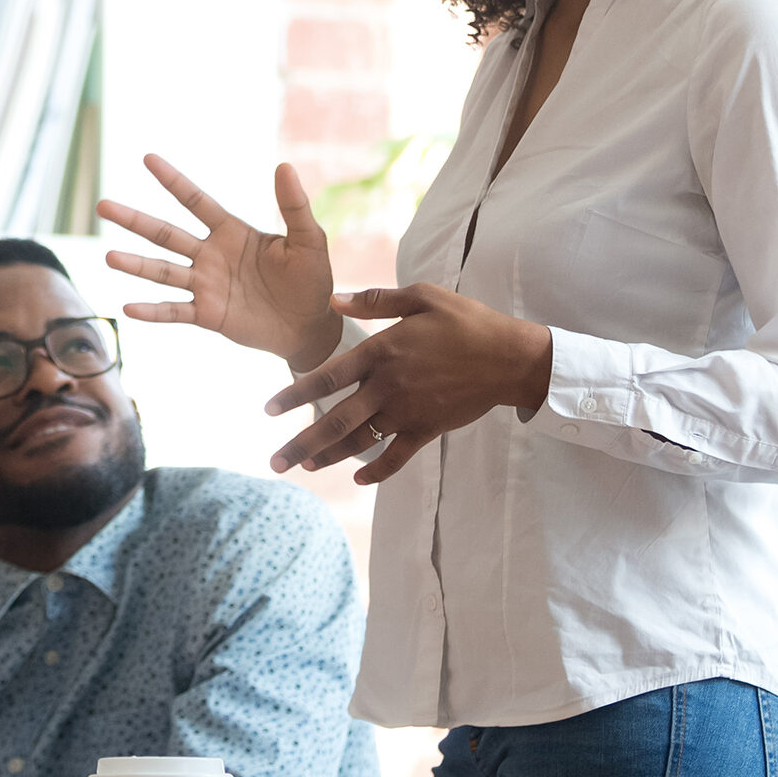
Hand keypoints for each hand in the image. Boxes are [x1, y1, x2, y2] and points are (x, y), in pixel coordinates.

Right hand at [100, 156, 341, 370]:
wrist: (311, 326)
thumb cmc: (311, 279)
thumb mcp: (308, 240)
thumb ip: (294, 207)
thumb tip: (284, 167)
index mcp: (232, 232)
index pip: (196, 201)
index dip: (172, 180)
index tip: (147, 158)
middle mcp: (211, 255)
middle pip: (166, 234)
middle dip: (135, 220)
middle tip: (103, 205)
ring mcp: (206, 285)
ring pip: (163, 271)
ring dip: (136, 265)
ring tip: (109, 257)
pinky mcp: (208, 314)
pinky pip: (175, 311)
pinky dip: (152, 311)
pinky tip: (128, 308)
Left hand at [264, 285, 552, 482]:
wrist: (509, 357)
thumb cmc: (466, 321)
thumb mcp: (422, 297)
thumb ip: (376, 300)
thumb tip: (333, 299)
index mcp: (381, 352)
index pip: (327, 378)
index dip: (294, 395)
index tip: (268, 410)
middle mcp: (388, 386)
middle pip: (334, 421)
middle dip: (301, 445)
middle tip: (274, 463)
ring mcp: (407, 412)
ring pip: (359, 442)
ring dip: (329, 458)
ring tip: (304, 467)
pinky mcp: (427, 429)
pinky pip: (396, 457)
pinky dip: (377, 471)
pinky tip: (358, 479)